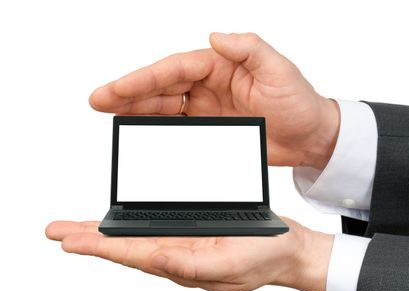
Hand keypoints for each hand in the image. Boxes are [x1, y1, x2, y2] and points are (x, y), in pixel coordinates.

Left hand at [45, 217, 333, 290]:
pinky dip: (133, 225)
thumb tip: (156, 260)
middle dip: (89, 240)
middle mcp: (178, 255)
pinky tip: (122, 224)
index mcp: (183, 263)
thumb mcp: (231, 264)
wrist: (286, 252)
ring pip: (137, 237)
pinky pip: (156, 228)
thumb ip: (193, 266)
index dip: (100, 248)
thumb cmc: (264, 259)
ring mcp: (184, 244)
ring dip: (106, 232)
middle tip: (56, 231)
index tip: (69, 241)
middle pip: (125, 247)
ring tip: (77, 227)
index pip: (133, 255)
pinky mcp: (193, 233)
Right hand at [89, 32, 339, 168]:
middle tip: (98, 101)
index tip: (117, 89)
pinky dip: (155, 126)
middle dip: (129, 92)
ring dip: (136, 109)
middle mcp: (208, 84)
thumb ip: (249, 49)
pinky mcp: (209, 129)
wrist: (310, 137)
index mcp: (220, 64)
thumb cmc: (299, 102)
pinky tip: (137, 128)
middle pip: (161, 86)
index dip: (144, 78)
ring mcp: (206, 107)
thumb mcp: (279, 70)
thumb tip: (215, 36)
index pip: (174, 69)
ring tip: (108, 113)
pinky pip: (176, 126)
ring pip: (163, 106)